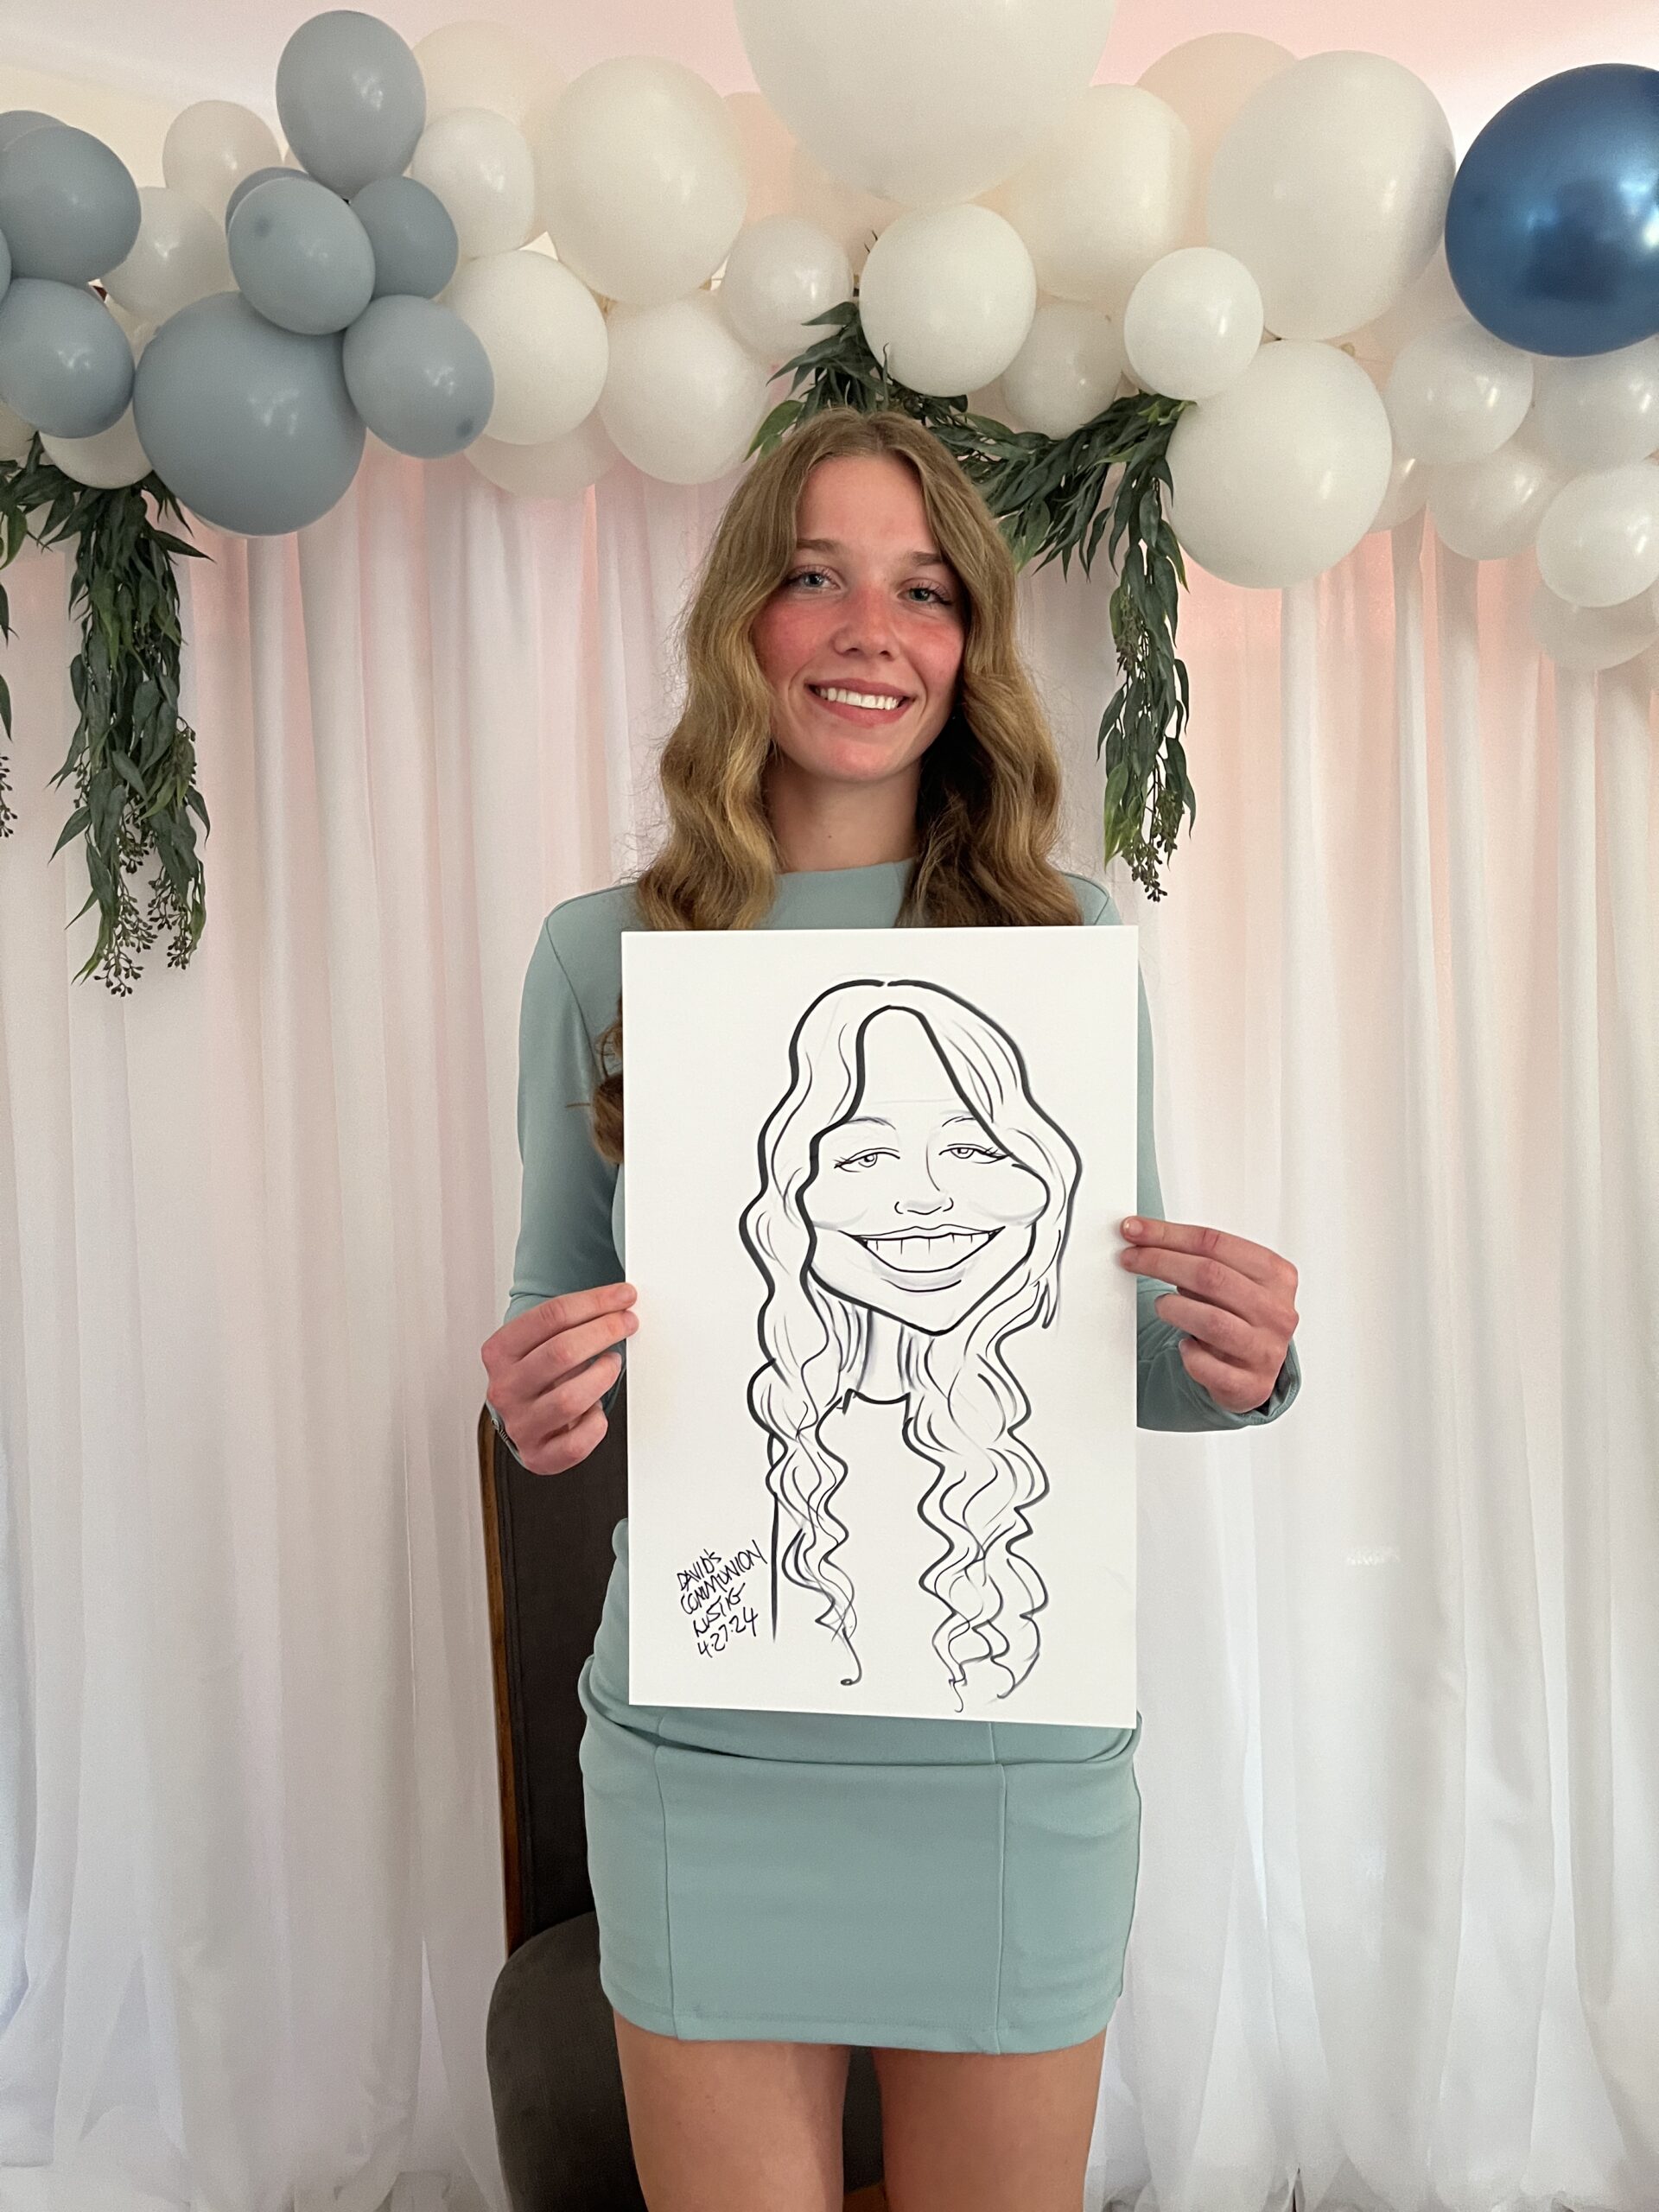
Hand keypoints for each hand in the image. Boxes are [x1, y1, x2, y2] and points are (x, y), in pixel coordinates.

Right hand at [480, 1281, 638, 1474]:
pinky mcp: (540, 1455)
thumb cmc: (537, 1378)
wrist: (522, 1422)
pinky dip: (596, 1422)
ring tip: (613, 1364)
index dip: (594, 1302)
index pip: (549, 1316)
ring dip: (602, 1375)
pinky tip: (597, 1408)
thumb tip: (618, 1302)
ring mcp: (521, 1424)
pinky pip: (578, 1442)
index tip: (623, 1296)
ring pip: (570, 1398)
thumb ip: (566, 1323)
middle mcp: (505, 1389)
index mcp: (499, 1353)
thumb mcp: (537, 1343)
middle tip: (627, 1323)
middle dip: (604, 1331)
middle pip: (562, 1352)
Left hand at [1118, 1217, 1297, 1414]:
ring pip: (1211, 1321)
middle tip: (1131, 1259)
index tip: (1135, 1231)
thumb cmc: (1237, 1317)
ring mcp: (1265, 1350)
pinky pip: (1209, 1366)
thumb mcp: (1231, 1280)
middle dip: (1161, 1262)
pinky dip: (1188, 1354)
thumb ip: (1199, 1258)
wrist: (1254, 1371)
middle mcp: (1276, 1311)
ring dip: (1174, 1308)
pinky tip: (1183, 1345)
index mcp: (1276, 1275)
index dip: (1169, 1234)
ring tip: (1161, 1305)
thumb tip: (1144, 1237)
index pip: (1216, 1243)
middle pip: (1211, 1275)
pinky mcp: (1249, 1385)